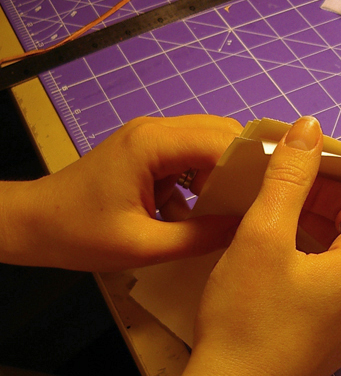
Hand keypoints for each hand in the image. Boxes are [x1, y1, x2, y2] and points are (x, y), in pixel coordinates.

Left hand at [18, 115, 241, 270]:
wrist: (33, 224)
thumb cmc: (80, 234)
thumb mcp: (144, 246)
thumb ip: (198, 238)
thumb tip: (244, 230)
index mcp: (153, 144)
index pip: (222, 140)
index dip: (252, 165)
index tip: (272, 196)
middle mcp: (155, 129)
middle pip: (220, 132)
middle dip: (242, 166)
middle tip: (256, 203)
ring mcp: (150, 137)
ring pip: (207, 143)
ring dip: (222, 173)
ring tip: (233, 208)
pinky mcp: (147, 151)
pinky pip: (189, 157)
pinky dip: (202, 179)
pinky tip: (201, 209)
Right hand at [191, 116, 340, 375]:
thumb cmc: (246, 314)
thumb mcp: (263, 234)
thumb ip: (288, 177)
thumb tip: (311, 127)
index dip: (329, 185)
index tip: (291, 181)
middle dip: (317, 212)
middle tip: (274, 204)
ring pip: (339, 270)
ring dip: (310, 244)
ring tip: (269, 236)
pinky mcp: (328, 352)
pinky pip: (328, 299)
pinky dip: (308, 276)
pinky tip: (271, 280)